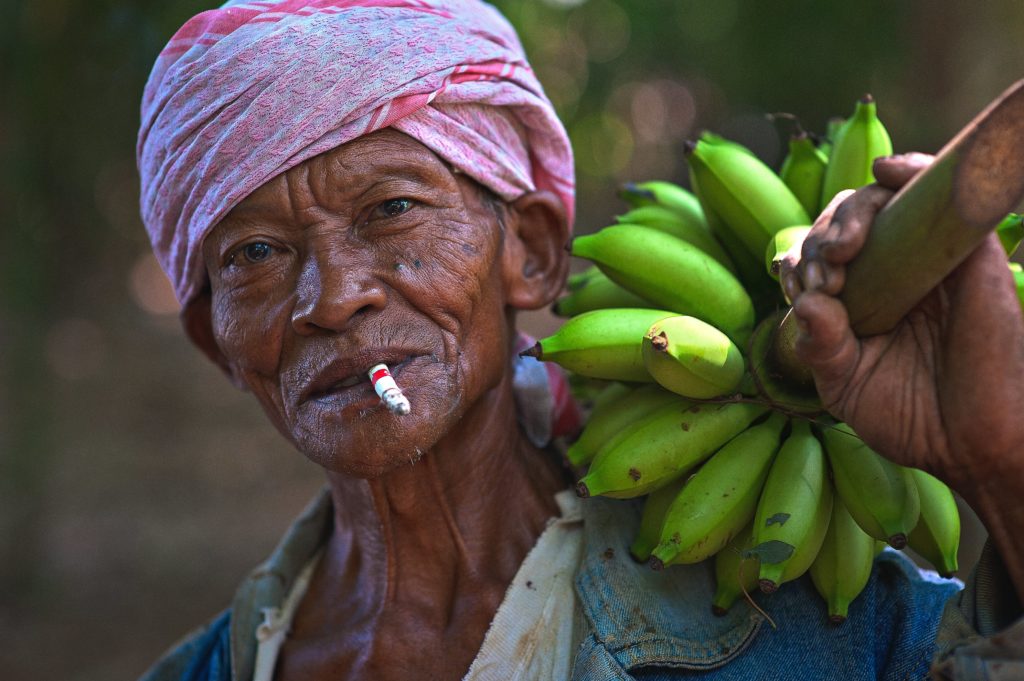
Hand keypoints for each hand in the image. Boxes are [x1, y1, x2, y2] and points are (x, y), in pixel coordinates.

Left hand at [779, 154, 1023, 490]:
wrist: (973, 444)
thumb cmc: (911, 418)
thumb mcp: (845, 386)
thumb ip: (820, 347)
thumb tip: (805, 302)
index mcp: (855, 299)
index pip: (815, 255)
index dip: (799, 261)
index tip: (800, 292)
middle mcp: (889, 272)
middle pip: (846, 222)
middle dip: (822, 237)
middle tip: (824, 275)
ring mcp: (926, 259)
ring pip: (885, 200)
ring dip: (853, 210)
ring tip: (842, 247)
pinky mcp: (968, 252)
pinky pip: (940, 190)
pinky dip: (912, 168)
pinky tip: (884, 169)